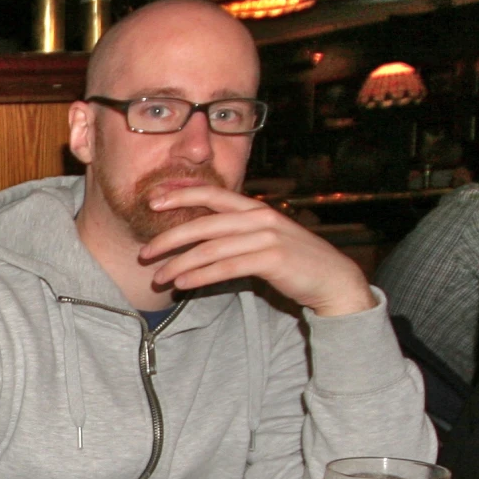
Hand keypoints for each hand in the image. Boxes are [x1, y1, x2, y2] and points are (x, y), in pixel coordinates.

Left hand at [136, 185, 372, 317]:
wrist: (334, 279)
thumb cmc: (294, 260)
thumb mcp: (265, 237)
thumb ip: (237, 231)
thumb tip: (200, 235)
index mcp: (255, 208)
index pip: (212, 194)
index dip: (181, 194)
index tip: (153, 201)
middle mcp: (259, 218)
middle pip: (203, 224)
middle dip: (169, 238)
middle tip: (145, 252)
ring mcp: (267, 238)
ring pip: (210, 249)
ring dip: (179, 264)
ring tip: (159, 277)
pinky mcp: (272, 260)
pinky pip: (226, 268)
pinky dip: (200, 276)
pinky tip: (183, 284)